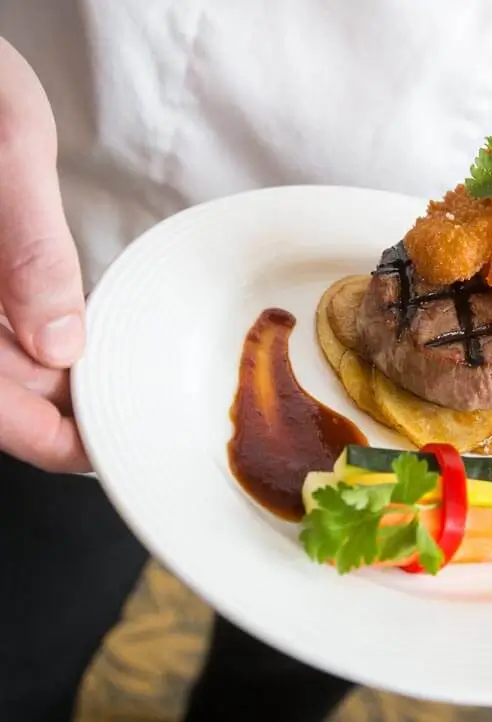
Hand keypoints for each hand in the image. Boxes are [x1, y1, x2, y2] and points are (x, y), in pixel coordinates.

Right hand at [0, 39, 88, 471]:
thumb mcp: (8, 149)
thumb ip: (27, 248)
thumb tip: (60, 344)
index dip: (42, 438)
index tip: (98, 454)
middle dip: (62, 411)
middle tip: (131, 418)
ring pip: (4, 363)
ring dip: (58, 380)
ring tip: (122, 386)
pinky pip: (5, 326)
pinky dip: (43, 342)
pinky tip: (81, 341)